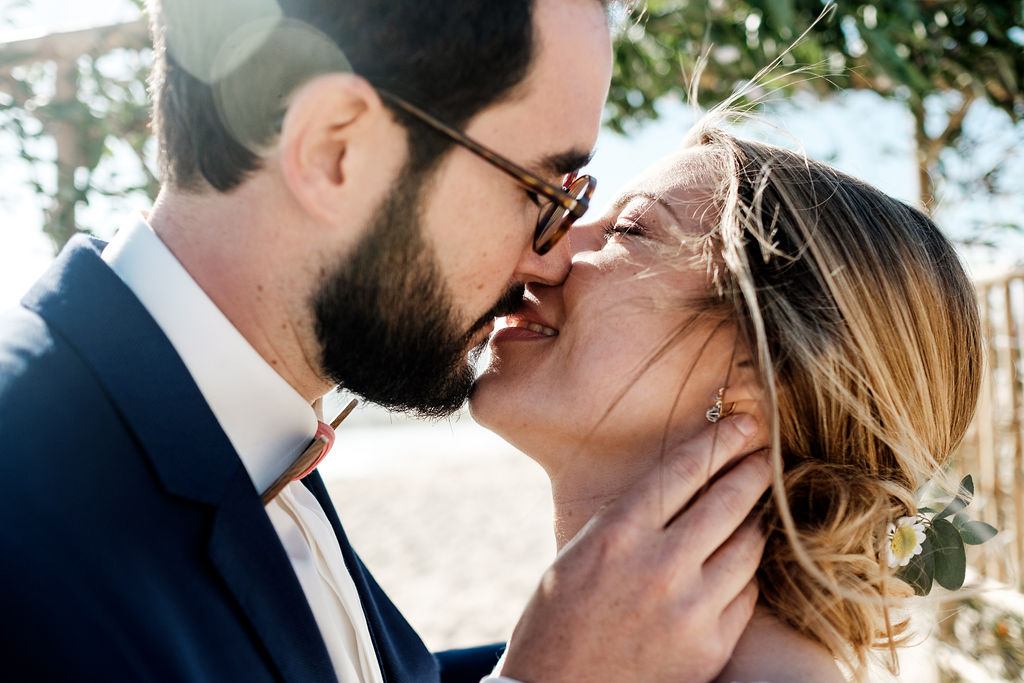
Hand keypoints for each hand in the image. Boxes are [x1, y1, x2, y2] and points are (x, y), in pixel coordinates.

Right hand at [500, 414, 769, 682]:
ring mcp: (690, 608)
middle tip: (767, 454)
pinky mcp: (710, 646)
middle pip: (728, 501)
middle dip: (753, 471)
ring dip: (755, 521)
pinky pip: (746, 594)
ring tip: (756, 507)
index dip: (720, 440)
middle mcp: (659, 566)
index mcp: (619, 534)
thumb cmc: (557, 619)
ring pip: (747, 547)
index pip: (684, 470)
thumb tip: (678, 486)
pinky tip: (739, 561)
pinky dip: (745, 573)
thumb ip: (628, 520)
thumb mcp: (578, 554)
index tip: (745, 424)